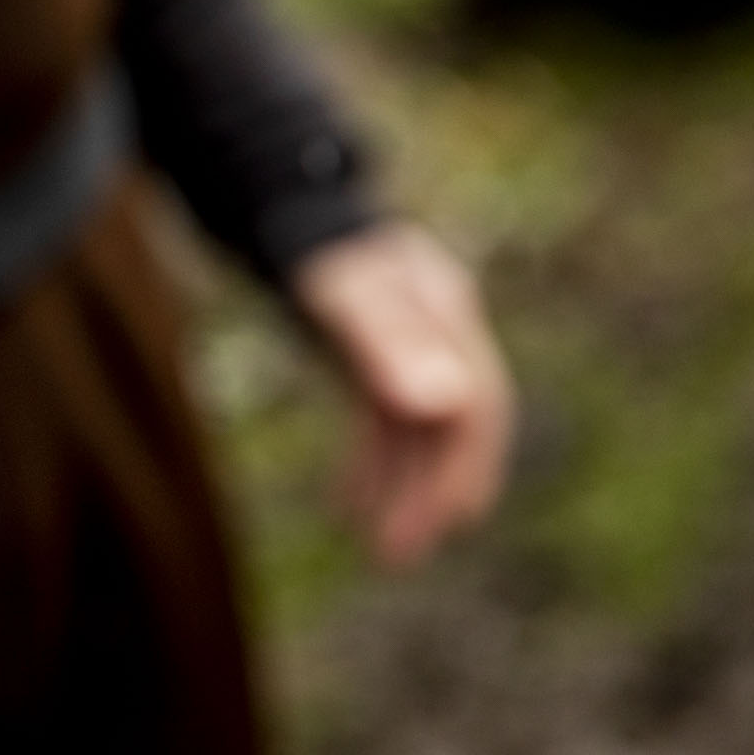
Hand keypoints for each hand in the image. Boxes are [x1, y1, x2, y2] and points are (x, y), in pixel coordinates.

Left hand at [292, 223, 513, 568]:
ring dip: (401, 487)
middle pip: (448, 426)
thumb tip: (445, 405)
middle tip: (397, 557)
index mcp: (445, 319)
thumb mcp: (347, 295)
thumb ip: (391, 344)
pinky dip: (371, 462)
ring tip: (380, 549)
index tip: (447, 522)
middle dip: (430, 492)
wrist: (279, 197)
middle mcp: (435, 334)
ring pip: (414, 429)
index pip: (474, 407)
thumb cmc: (314, 246)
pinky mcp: (369, 352)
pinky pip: (382, 418)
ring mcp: (404, 343)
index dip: (463, 467)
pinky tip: (348, 505)